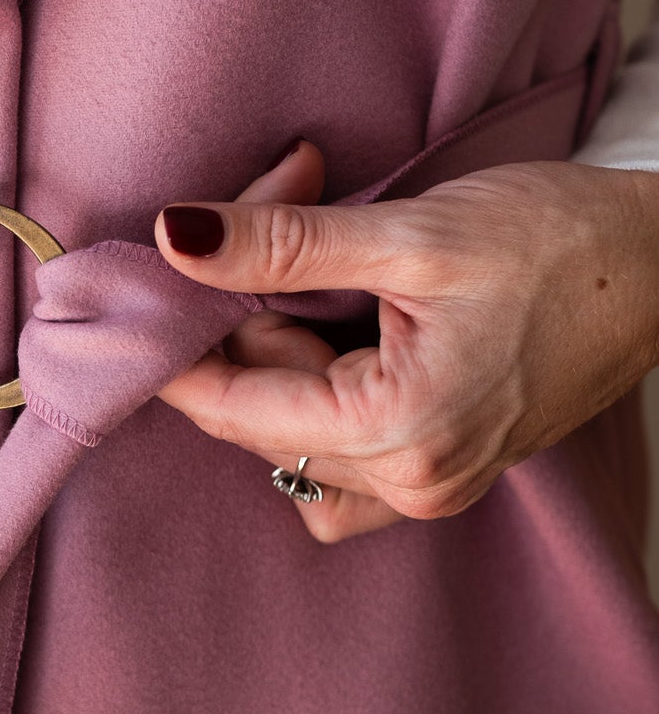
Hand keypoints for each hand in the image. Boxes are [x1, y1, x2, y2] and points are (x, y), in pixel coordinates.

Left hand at [153, 140, 658, 540]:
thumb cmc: (561, 243)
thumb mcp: (412, 233)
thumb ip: (282, 243)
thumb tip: (174, 240)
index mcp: (398, 435)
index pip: (232, 407)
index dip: (182, 342)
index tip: (152, 279)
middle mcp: (409, 485)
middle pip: (258, 418)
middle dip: (249, 323)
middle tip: (287, 223)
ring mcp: (428, 489)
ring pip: (291, 437)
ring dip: (286, 355)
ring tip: (343, 280)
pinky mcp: (442, 473)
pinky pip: (338, 461)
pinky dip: (320, 398)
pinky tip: (352, 334)